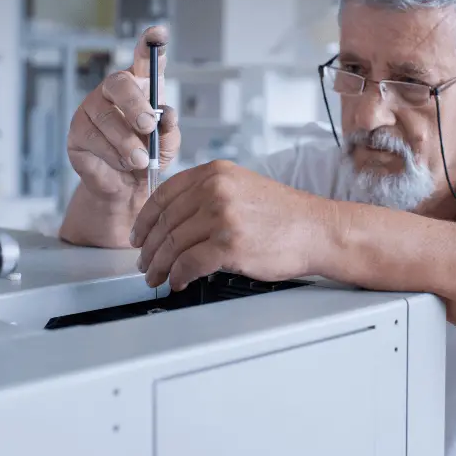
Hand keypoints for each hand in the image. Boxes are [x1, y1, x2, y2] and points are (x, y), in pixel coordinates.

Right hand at [67, 26, 180, 198]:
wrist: (127, 187)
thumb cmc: (149, 156)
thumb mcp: (167, 145)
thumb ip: (170, 130)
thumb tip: (165, 115)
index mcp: (142, 86)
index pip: (145, 58)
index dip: (150, 44)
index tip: (159, 33)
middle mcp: (114, 91)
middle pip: (119, 83)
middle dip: (135, 105)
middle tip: (148, 126)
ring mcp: (92, 107)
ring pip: (107, 118)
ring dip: (127, 142)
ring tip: (140, 159)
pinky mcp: (77, 130)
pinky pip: (93, 138)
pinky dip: (112, 154)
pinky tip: (121, 162)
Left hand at [131, 160, 335, 290]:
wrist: (317, 230)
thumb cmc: (284, 215)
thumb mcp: (242, 188)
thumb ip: (208, 195)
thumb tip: (174, 219)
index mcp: (215, 173)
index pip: (164, 194)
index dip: (145, 219)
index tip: (139, 234)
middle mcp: (215, 189)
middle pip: (164, 222)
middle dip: (149, 248)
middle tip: (145, 263)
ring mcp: (221, 216)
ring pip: (172, 244)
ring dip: (159, 266)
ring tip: (157, 277)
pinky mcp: (228, 245)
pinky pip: (188, 264)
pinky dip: (178, 276)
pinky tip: (178, 281)